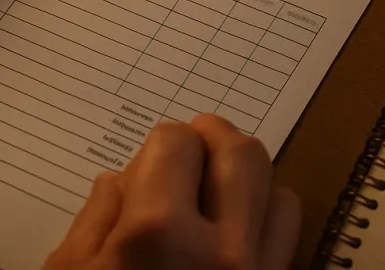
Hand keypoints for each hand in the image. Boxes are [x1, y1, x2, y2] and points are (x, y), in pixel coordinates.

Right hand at [46, 114, 300, 269]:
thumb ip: (97, 218)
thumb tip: (123, 179)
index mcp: (156, 232)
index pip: (177, 142)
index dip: (161, 143)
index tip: (150, 159)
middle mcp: (218, 248)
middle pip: (239, 152)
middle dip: (212, 136)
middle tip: (192, 141)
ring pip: (274, 186)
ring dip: (244, 173)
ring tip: (214, 180)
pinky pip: (288, 230)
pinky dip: (267, 210)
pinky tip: (238, 220)